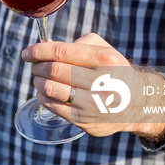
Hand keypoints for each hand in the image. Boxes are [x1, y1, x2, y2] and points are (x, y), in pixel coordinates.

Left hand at [22, 33, 164, 140]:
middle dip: (37, 66)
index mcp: (105, 59)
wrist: (137, 104)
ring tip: (39, 78)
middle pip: (53, 70)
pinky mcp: (84, 120)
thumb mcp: (104, 50)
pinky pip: (51, 106)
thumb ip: (76, 44)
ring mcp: (92, 103)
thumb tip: (44, 45)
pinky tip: (45, 91)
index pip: (61, 52)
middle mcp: (100, 82)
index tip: (27, 52)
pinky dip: (42, 96)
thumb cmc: (113, 71)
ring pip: (49, 88)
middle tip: (34, 65)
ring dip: (37, 81)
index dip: (38, 51)